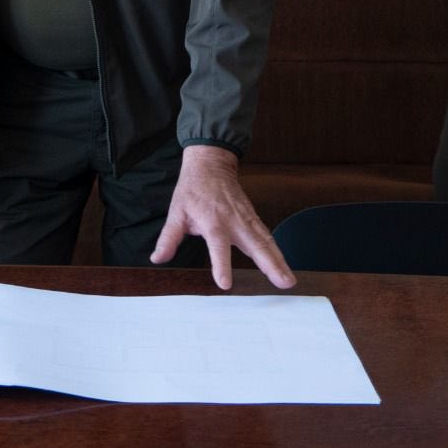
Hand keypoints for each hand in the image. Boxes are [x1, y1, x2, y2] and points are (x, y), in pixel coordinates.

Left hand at [151, 145, 296, 290]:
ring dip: (280, 261)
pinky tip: (284, 266)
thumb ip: (169, 238)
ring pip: (267, 242)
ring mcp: (247, 219)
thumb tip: (158, 258)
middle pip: (255, 244)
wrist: (210, 164)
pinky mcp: (254, 218)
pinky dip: (278, 251)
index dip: (221, 264)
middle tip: (283, 283)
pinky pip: (268, 237)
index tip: (225, 283)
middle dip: (270, 265)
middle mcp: (234, 221)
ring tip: (289, 281)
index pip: (217, 246)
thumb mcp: (176, 212)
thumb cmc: (193, 189)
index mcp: (213, 221)